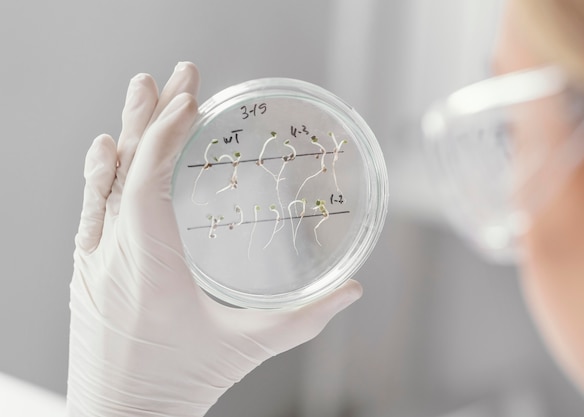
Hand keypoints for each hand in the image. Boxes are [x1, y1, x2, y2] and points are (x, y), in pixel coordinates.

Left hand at [67, 62, 362, 416]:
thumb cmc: (175, 388)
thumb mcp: (246, 349)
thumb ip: (305, 319)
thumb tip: (352, 291)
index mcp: (150, 268)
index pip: (146, 183)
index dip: (166, 136)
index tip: (187, 101)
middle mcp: (112, 258)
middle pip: (124, 170)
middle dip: (151, 116)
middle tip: (172, 76)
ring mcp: (93, 263)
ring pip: (101, 184)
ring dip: (125, 135)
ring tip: (141, 95)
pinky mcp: (87, 272)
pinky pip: (90, 209)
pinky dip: (102, 173)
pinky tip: (108, 152)